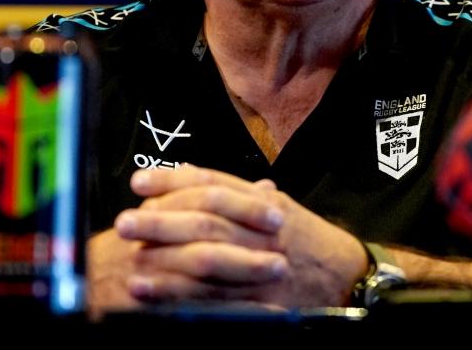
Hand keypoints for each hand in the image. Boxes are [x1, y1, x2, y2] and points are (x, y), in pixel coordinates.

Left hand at [96, 164, 365, 310]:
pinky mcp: (261, 300)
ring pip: (208, 259)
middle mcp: (262, 230)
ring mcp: (262, 265)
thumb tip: (192, 171)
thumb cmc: (308, 239)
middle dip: (161, 220)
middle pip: (205, 220)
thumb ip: (237, 191)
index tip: (139, 182)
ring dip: (165, 260)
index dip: (174, 181)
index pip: (214, 184)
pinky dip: (181, 297)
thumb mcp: (279, 206)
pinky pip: (216, 298)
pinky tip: (153, 295)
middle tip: (124, 221)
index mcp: (265, 203)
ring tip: (131, 260)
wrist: (347, 276)